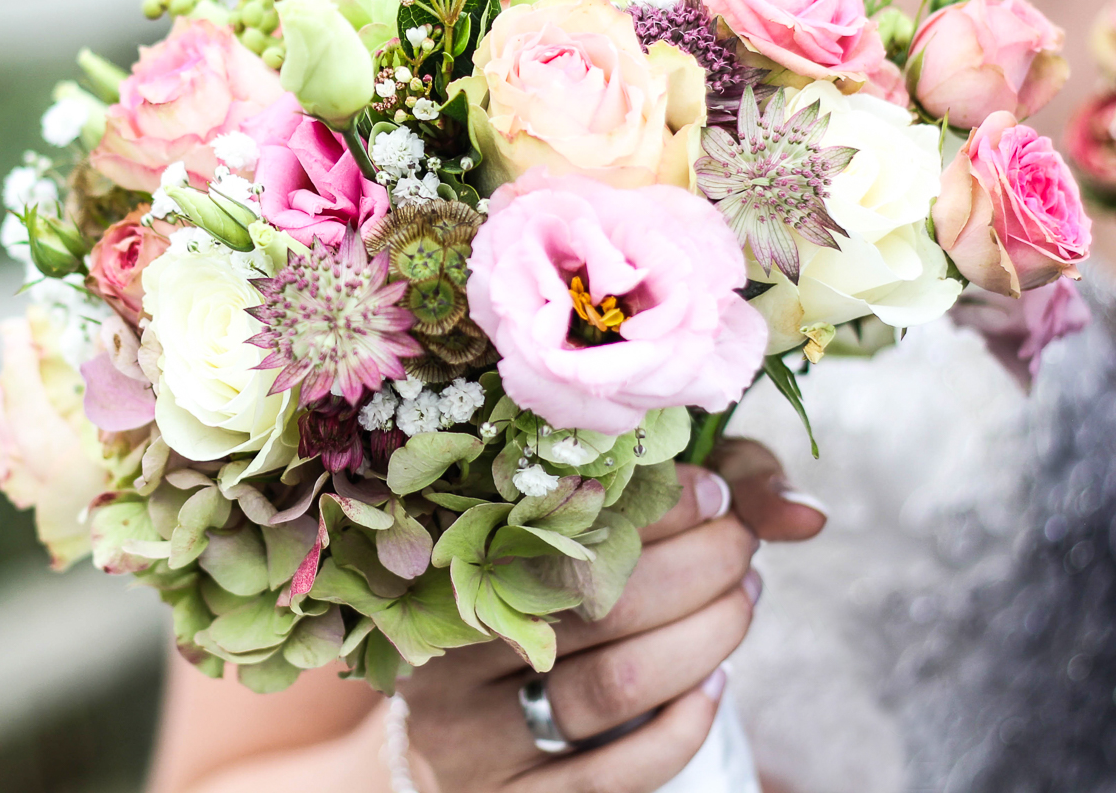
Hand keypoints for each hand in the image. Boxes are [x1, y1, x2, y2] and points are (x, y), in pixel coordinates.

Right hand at [401, 447, 825, 792]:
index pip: (570, 516)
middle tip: (743, 548)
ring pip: (617, 683)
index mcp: (457, 556)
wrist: (459, 724)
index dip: (660, 502)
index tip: (715, 494)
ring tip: (743, 600)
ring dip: (706, 637)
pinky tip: (716, 684)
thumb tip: (807, 517)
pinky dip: (684, 726)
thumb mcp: (607, 524)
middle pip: (601, 600)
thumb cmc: (548, 595)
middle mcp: (450, 643)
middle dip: (701, 567)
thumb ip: (704, 497)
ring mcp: (472, 732)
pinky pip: (615, 774)